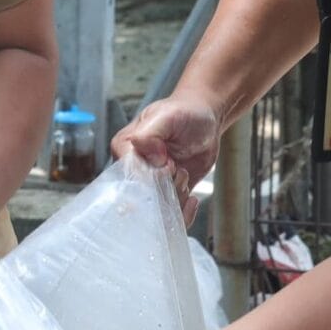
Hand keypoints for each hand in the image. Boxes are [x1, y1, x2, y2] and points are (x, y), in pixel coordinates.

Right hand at [112, 95, 221, 220]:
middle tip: (179, 171)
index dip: (149, 177)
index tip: (168, 165)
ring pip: (156, 212)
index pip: (126, 177)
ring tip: (184, 176)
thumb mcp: (167, 116)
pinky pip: (169, 217)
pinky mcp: (168, 196)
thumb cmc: (184, 112)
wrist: (205, 119)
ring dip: (175, 199)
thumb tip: (147, 155)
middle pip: (141, 199)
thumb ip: (150, 133)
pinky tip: (191, 198)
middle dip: (164, 191)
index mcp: (125, 150)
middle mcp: (134, 171)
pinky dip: (183, 214)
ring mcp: (151, 185)